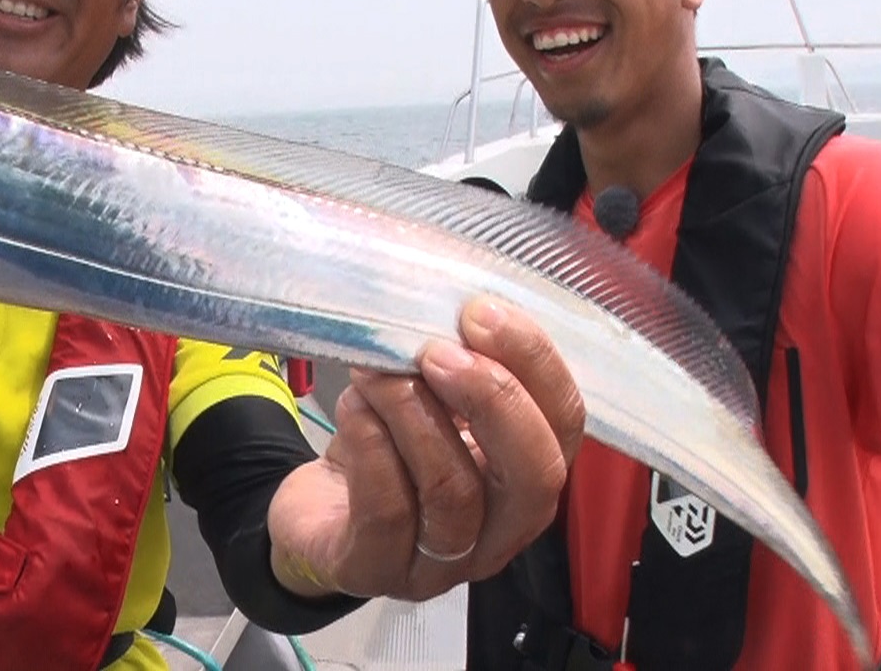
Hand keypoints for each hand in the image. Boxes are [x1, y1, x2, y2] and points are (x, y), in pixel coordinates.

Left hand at [266, 297, 584, 601]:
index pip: (565, 425)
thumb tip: (460, 309)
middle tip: (435, 351)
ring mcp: (442, 563)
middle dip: (492, 398)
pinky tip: (354, 410)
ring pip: (454, 491)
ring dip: (412, 413)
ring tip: (375, 371)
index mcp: (526, 477)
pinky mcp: (377, 570)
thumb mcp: (430, 400)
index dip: (534, 365)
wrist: (316, 512)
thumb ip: (456, 365)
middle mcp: (500, 531)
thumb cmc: (387, 448)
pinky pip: (388, 513)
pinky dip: (371, 448)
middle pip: (533, 475)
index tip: (481, 313)